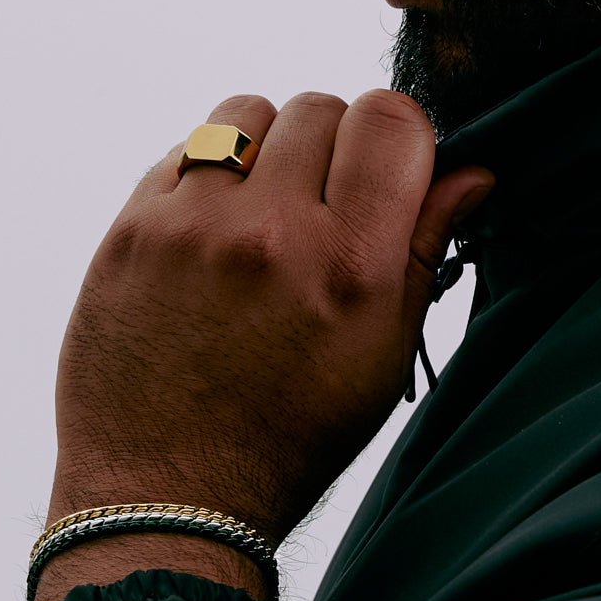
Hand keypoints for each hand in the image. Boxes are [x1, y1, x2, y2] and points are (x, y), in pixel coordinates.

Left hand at [44, 90, 491, 572]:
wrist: (168, 493)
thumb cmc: (288, 437)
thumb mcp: (381, 357)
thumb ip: (424, 252)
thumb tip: (469, 175)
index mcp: (351, 267)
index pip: (393, 121)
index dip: (401, 138)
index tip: (390, 172)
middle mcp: (274, 232)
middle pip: (323, 107)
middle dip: (336, 147)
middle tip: (327, 207)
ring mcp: (194, 225)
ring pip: (250, 112)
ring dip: (270, 148)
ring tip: (267, 212)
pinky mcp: (132, 230)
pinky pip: (186, 149)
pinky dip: (211, 175)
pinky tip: (215, 234)